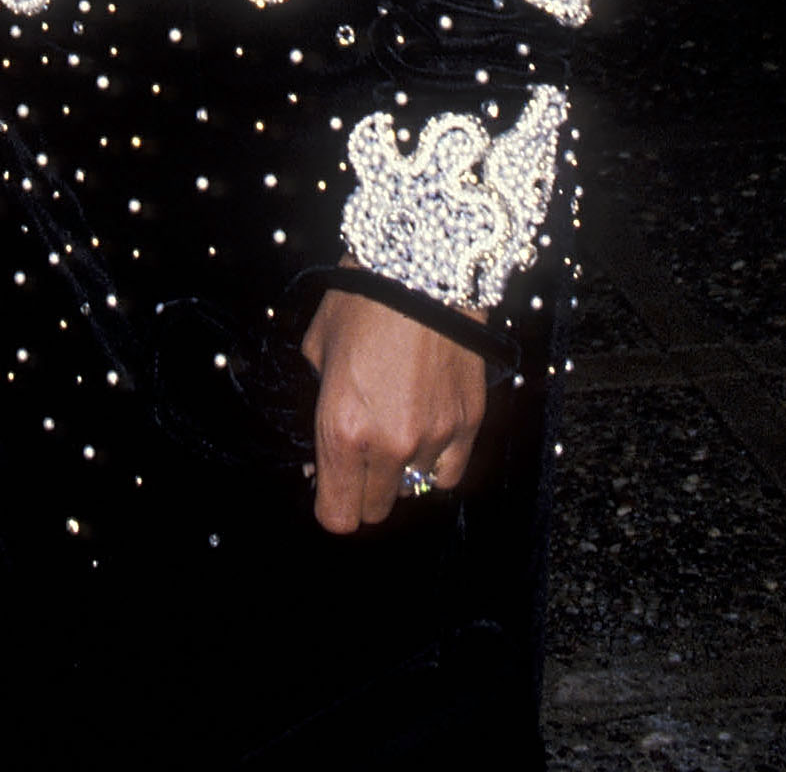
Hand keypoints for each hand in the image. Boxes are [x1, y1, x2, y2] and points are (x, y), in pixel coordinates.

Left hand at [300, 285, 489, 531]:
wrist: (419, 270)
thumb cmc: (361, 302)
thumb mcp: (318, 349)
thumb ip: (320, 400)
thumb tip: (325, 443)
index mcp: (341, 429)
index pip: (336, 515)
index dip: (329, 505)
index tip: (328, 488)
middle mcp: (388, 445)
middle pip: (374, 509)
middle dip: (361, 489)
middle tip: (358, 456)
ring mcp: (433, 439)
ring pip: (412, 491)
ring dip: (399, 473)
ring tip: (392, 433)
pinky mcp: (467, 427)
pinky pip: (448, 474)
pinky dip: (434, 465)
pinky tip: (423, 436)